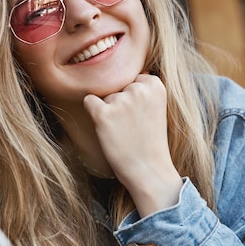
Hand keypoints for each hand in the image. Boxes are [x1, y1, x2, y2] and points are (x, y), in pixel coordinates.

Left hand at [83, 74, 182, 216]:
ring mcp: (120, 100)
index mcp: (155, 84)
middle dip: (121, 104)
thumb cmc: (150, 141)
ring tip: (124, 132)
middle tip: (133, 126)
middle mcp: (138, 88)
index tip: (142, 116)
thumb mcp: (155, 108)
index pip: (133, 79)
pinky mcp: (103, 114)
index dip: (134, 99)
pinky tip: (108, 129)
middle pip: (117, 87)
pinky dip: (93, 114)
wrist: (148, 170)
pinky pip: (89, 101)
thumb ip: (143, 89)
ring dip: (110, 112)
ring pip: (105, 97)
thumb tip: (126, 75)